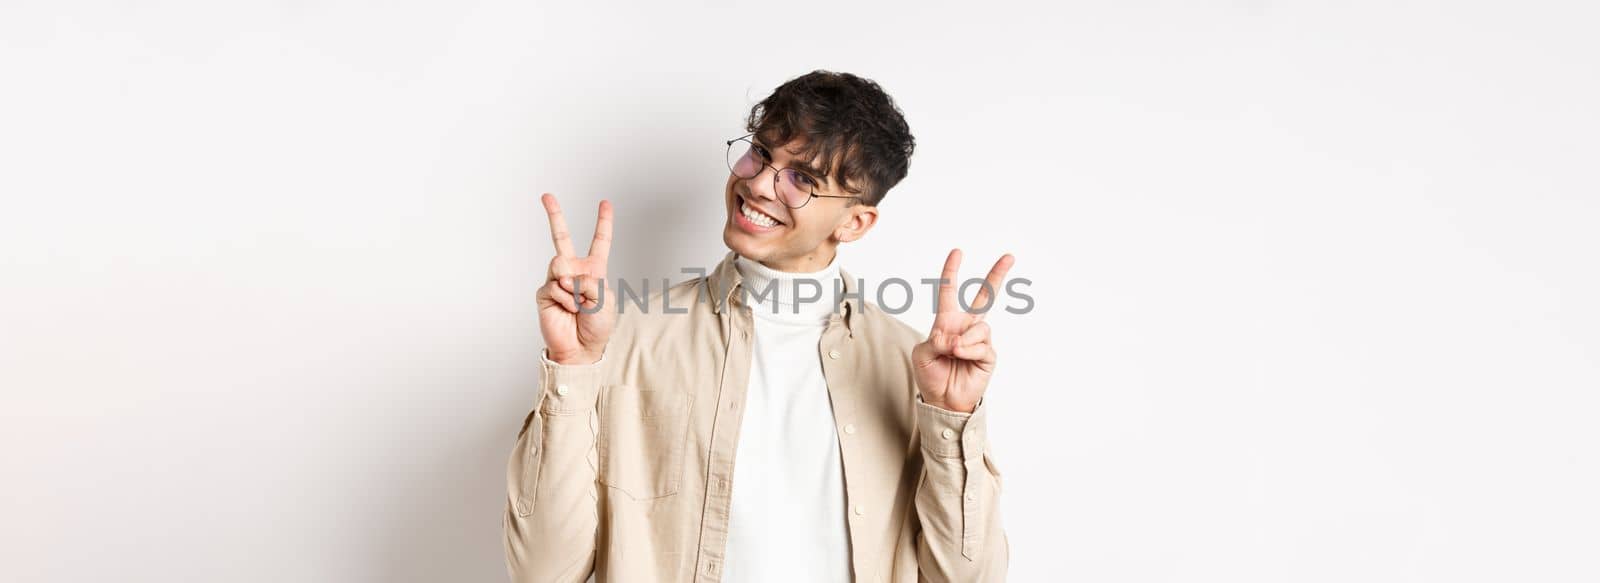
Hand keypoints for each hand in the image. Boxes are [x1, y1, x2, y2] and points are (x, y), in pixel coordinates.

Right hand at [536, 193, 614, 364]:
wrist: (580, 349)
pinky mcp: (544, 292)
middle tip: (546, 195)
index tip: (605, 203)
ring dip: (574, 286)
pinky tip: (568, 310)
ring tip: (578, 304)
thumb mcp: (605, 300)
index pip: (600, 241)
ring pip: (561, 264)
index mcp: (594, 269)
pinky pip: (555, 286)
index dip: (604, 222)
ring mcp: (557, 280)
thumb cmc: (597, 326)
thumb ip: (591, 282)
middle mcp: (574, 270)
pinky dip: (566, 300)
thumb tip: (568, 276)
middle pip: (562, 237)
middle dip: (554, 214)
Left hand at [912, 249, 1014, 413]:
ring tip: (953, 352)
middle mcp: (966, 327)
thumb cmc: (931, 375)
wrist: (942, 401)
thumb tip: (955, 337)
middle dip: (997, 275)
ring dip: (964, 340)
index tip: (957, 252)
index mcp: (947, 321)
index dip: (952, 271)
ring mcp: (979, 340)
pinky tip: (961, 357)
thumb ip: (935, 340)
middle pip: (985, 297)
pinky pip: (982, 345)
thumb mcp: (922, 354)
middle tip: (1010, 256)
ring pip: (980, 327)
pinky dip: (969, 351)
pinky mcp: (988, 355)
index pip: (949, 292)